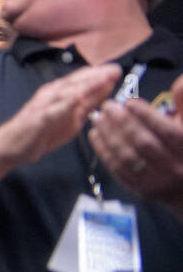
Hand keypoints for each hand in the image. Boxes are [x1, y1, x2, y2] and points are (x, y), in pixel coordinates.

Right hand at [0, 64, 121, 165]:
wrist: (11, 145)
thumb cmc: (40, 132)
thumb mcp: (71, 118)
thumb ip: (87, 105)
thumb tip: (106, 92)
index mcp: (61, 93)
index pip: (83, 79)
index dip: (100, 74)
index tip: (118, 70)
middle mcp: (53, 93)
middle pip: (78, 80)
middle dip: (98, 75)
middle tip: (116, 70)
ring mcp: (45, 103)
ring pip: (69, 90)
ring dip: (87, 83)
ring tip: (104, 79)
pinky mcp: (39, 117)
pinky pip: (55, 108)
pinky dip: (68, 102)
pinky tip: (80, 97)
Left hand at [88, 73, 182, 216]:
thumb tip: (179, 82)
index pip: (167, 131)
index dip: (147, 115)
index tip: (130, 102)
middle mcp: (173, 167)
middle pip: (143, 143)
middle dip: (123, 122)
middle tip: (108, 106)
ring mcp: (155, 180)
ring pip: (127, 157)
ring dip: (109, 135)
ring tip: (99, 118)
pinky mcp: (139, 188)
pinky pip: (117, 169)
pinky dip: (104, 151)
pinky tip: (96, 135)